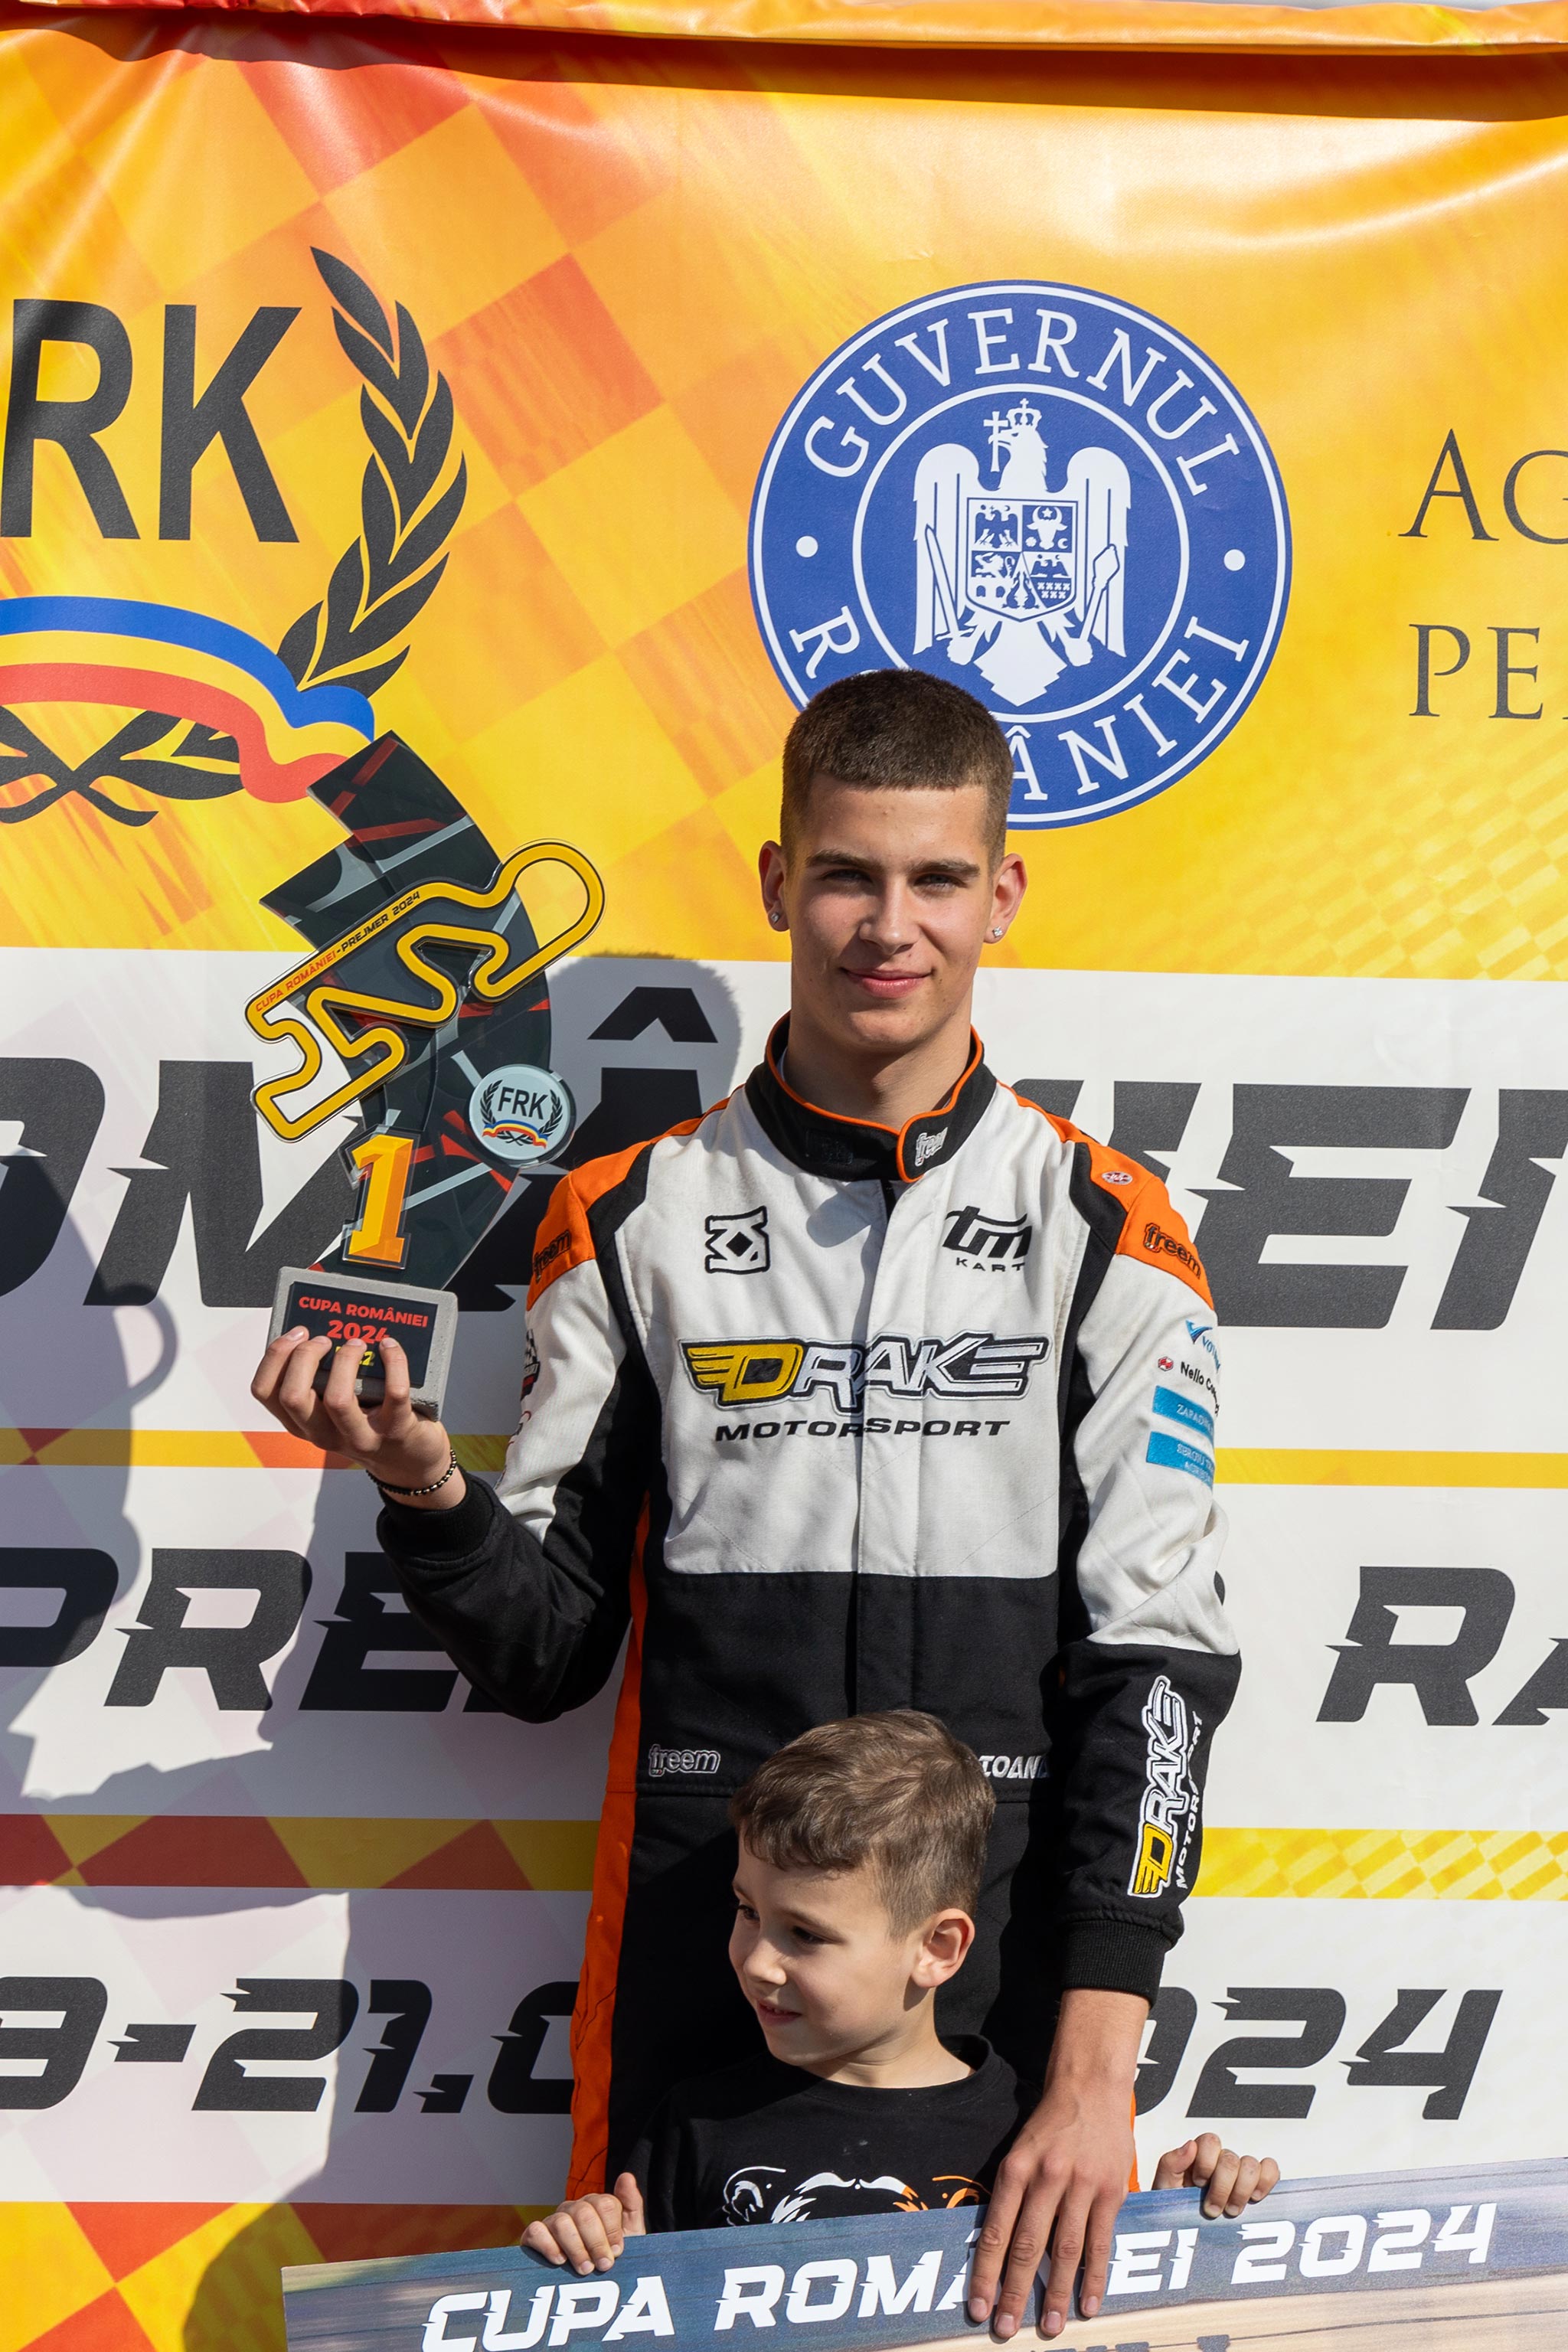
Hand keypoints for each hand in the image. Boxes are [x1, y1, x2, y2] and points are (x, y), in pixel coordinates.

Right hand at [251, 1329, 464, 1506]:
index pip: (265, 1392)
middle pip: (293, 1395)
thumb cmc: (367, 1420)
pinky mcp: (396, 1431)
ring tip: (357, 1343)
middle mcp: (323, 1434)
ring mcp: (360, 1437)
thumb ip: (320, 1379)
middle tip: (323, 1339)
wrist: (410, 1462)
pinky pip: (394, 1393)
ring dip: (346, 1360)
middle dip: (304, 1356)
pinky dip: (394, 1362)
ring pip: (337, 1399)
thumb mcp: (333, 1409)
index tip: (295, 1333)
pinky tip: (389, 1346)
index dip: (274, 1356)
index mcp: (302, 1422)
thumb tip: (318, 1327)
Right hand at [521, 2175, 644, 2271]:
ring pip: (562, 2223)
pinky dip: (548, 2246)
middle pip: (584, 2213)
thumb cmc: (609, 2258)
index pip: (605, 2204)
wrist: (590, 2289)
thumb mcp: (629, 2235)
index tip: (617, 2252)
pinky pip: (535, 2231)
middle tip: (603, 2266)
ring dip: (576, 2249)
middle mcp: (574, 2208)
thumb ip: (631, 2204)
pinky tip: (560, 2261)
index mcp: (596, 2205)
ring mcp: (553, 2221)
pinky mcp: (534, 2236)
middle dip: (596, 2242)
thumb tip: (626, 2176)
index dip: (613, 2230)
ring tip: (585, 2269)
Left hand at [968, 1988, 1144, 2340]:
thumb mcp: (1019, 2150)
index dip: (984, 2273)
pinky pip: (1100, 2242)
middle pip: (1026, 2246)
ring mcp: (1081, 2186)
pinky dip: (1094, 2277)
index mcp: (1016, 2169)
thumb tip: (995, 2244)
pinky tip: (1089, 2303)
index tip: (976, 2307)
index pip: (994, 2230)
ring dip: (1055, 2293)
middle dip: (1013, 2293)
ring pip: (1065, 2250)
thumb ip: (1011, 2193)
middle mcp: (1046, 2179)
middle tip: (1004, 2329)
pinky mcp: (1110, 2192)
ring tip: (1048, 2327)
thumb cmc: (1051, 2122)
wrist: (1092, 2085)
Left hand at [1153, 2134, 1278, 2216]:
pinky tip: (1254, 2198)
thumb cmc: (1176, 2209)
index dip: (1206, 2163)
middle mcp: (1221, 2161)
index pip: (1210, 2141)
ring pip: (1252, 2165)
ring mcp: (1240, 2173)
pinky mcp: (1258, 2185)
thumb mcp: (1164, 2188)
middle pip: (1231, 2160)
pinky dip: (1266, 2181)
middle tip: (1213, 2210)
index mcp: (1199, 2156)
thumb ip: (1170, 2164)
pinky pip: (1271, 2170)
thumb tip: (1190, 2145)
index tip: (1198, 2184)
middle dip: (1222, 2188)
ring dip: (1242, 2191)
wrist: (1189, 2237)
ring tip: (1231, 2211)